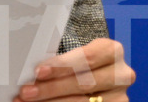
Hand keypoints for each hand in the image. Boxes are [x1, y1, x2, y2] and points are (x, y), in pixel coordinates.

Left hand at [14, 38, 134, 101]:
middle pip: (83, 83)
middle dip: (51, 89)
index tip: (38, 72)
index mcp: (112, 51)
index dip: (62, 66)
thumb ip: (61, 60)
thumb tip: (28, 69)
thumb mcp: (76, 56)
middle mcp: (121, 74)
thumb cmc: (81, 63)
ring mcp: (120, 96)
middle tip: (26, 92)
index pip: (86, 58)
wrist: (98, 74)